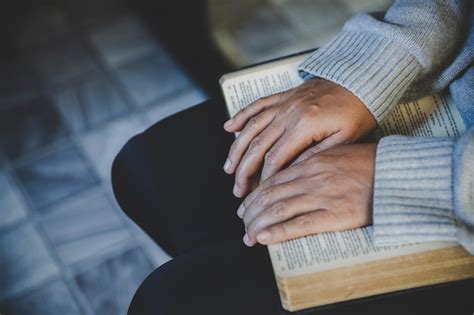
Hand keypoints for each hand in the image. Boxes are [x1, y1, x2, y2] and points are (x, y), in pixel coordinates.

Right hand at [223, 78, 375, 197]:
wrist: (360, 81)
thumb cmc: (357, 111)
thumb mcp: (345, 139)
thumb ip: (317, 155)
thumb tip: (292, 171)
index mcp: (304, 126)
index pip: (275, 158)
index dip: (265, 178)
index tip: (260, 193)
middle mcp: (289, 113)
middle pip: (257, 146)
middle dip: (244, 170)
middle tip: (238, 189)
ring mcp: (283, 103)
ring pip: (251, 127)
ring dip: (236, 149)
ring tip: (228, 167)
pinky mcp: (283, 97)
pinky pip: (256, 105)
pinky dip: (241, 116)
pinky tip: (229, 128)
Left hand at [238, 143, 376, 246]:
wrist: (394, 171)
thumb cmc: (367, 163)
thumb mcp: (334, 153)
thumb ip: (311, 163)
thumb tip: (290, 174)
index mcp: (309, 163)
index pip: (272, 181)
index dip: (255, 195)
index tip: (245, 205)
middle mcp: (310, 178)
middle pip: (270, 196)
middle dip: (251, 211)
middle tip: (243, 221)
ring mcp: (321, 196)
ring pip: (279, 210)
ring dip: (258, 223)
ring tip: (248, 234)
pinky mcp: (334, 215)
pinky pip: (299, 225)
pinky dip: (278, 232)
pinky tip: (264, 238)